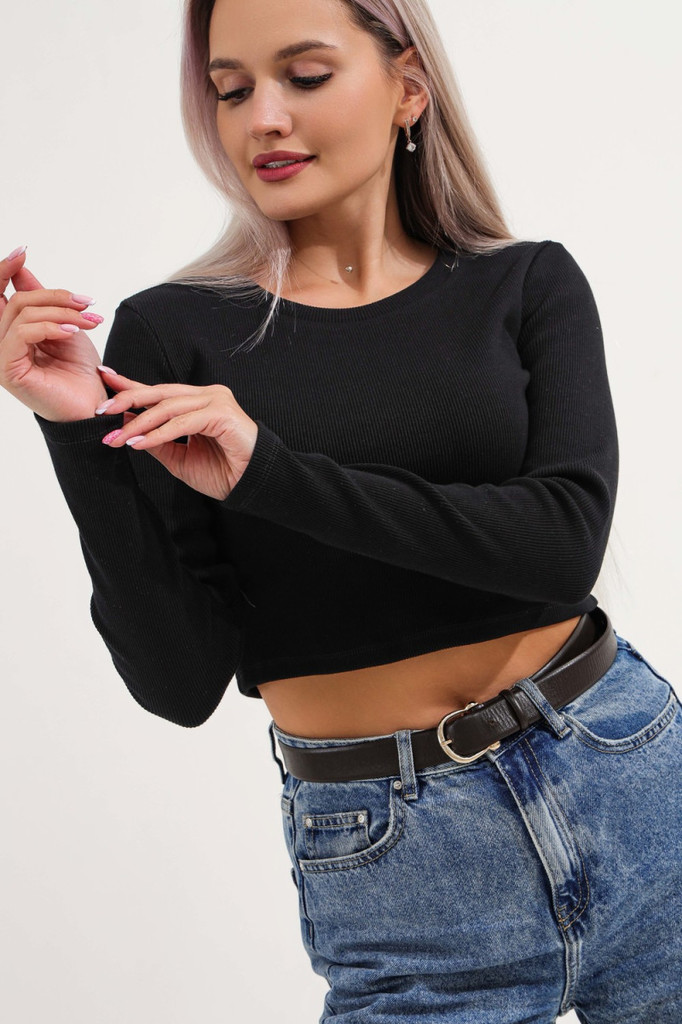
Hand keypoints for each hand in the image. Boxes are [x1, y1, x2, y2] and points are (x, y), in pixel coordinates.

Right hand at [0, 247, 106, 420]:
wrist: (93, 405)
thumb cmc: (79, 370)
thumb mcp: (63, 324)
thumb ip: (40, 298)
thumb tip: (20, 266)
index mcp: (10, 331)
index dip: (4, 270)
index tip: (22, 251)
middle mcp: (0, 342)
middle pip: (16, 300)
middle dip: (55, 296)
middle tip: (86, 303)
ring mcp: (1, 356)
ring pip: (22, 312)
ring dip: (62, 312)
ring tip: (89, 321)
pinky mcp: (7, 369)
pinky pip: (23, 333)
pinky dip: (51, 326)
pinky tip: (73, 331)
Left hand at [95, 369, 258, 499]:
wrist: (251, 487)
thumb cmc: (223, 473)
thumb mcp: (179, 458)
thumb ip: (156, 441)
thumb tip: (127, 428)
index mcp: (197, 402)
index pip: (157, 391)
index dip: (129, 386)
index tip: (103, 378)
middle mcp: (207, 395)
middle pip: (159, 392)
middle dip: (127, 400)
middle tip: (101, 411)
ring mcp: (216, 401)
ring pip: (168, 407)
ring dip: (139, 424)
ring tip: (117, 438)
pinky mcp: (222, 413)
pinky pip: (183, 422)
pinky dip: (160, 433)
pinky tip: (140, 443)